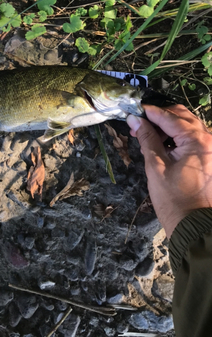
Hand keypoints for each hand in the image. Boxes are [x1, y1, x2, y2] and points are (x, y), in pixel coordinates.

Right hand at [127, 104, 211, 237]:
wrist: (194, 225)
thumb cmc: (173, 198)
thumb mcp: (156, 166)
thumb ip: (147, 138)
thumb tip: (134, 119)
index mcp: (197, 140)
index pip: (169, 117)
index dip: (149, 112)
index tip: (132, 111)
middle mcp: (208, 139)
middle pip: (181, 116)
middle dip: (158, 117)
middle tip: (138, 125)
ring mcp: (211, 147)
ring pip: (187, 124)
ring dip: (167, 125)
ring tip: (146, 135)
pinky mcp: (209, 155)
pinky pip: (192, 136)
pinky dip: (176, 135)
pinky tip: (160, 143)